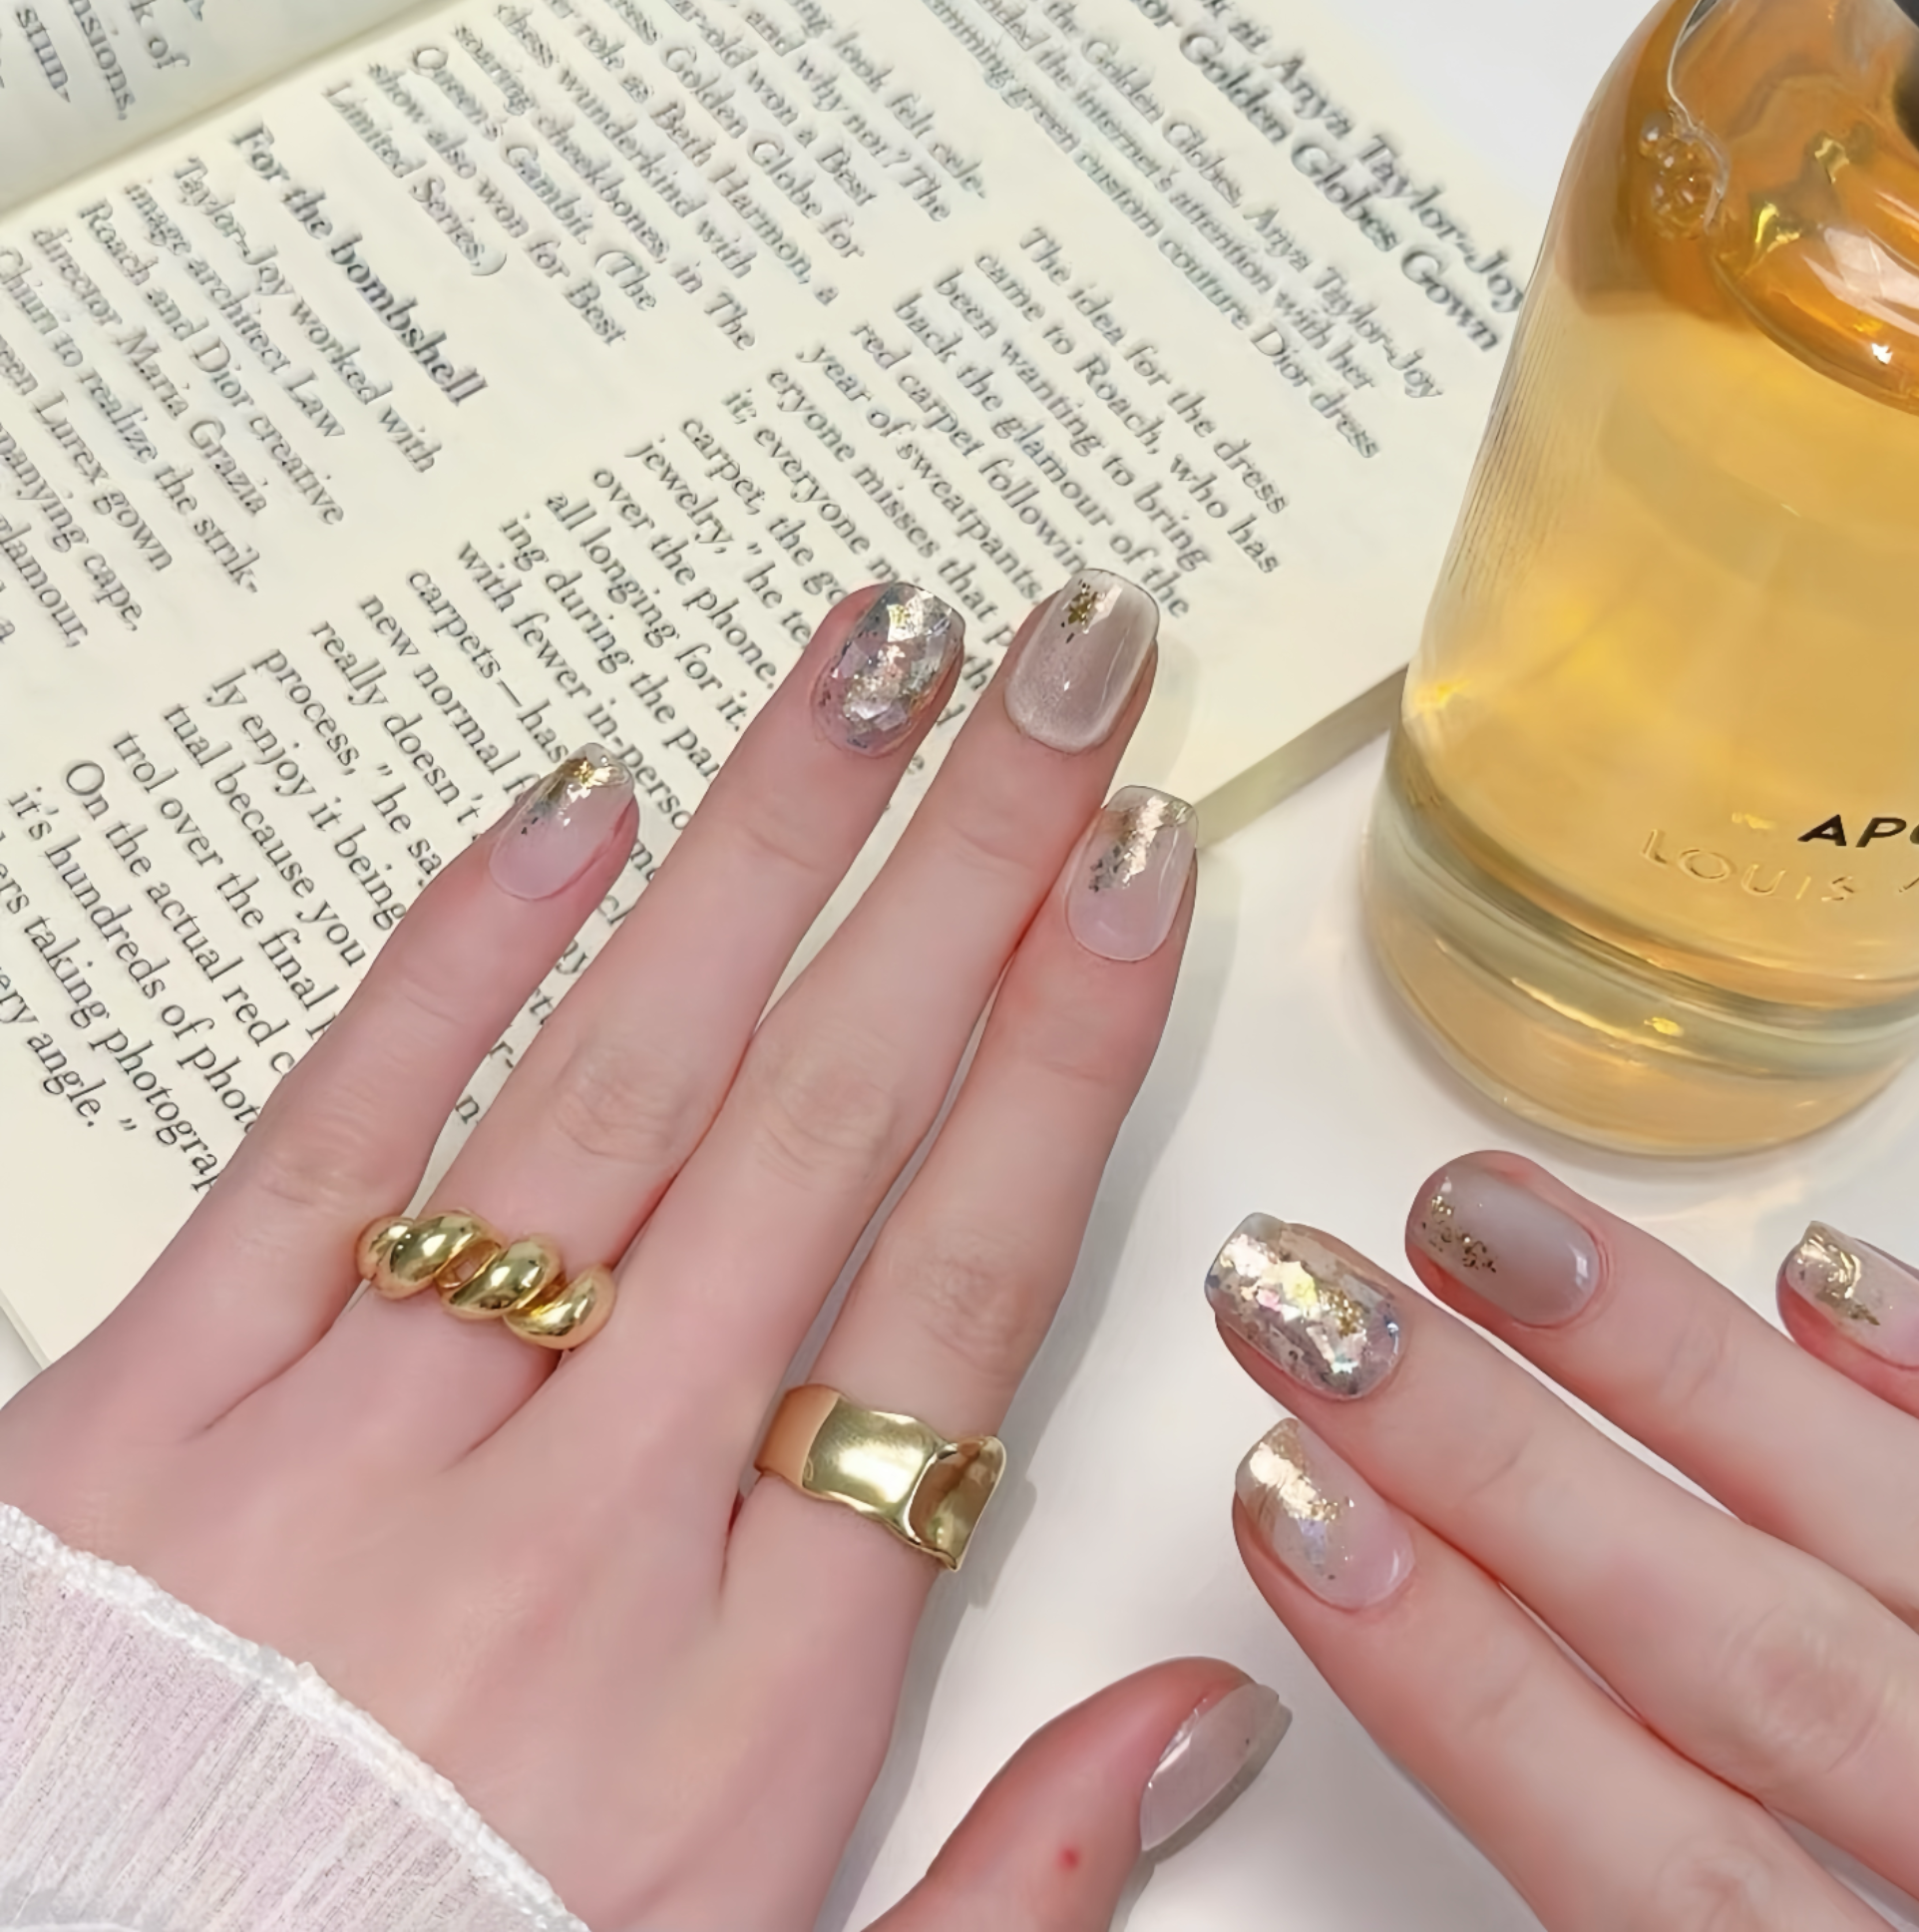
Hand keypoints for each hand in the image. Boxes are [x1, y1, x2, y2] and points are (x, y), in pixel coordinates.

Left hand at [0, 578, 1266, 1929]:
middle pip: (825, 1128)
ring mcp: (359, 1450)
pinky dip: (460, 958)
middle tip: (1064, 664)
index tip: (1136, 870)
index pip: (962, 1287)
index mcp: (746, 1691)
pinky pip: (333, 1142)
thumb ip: (1014, 1880)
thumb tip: (1215, 1704)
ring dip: (765, 850)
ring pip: (613, 1089)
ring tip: (877, 663)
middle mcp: (581, 1531)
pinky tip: (577, 806)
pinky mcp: (148, 1417)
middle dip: (967, 866)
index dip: (1066, 1050)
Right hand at [1210, 1152, 1918, 1929]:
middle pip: (1745, 1661)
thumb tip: (1533, 1784)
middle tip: (1315, 1309)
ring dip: (1678, 1370)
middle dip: (1498, 1468)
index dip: (1454, 1676)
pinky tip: (1833, 1278)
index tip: (1287, 1503)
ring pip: (1893, 1545)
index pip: (1652, 1866)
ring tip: (1487, 1222)